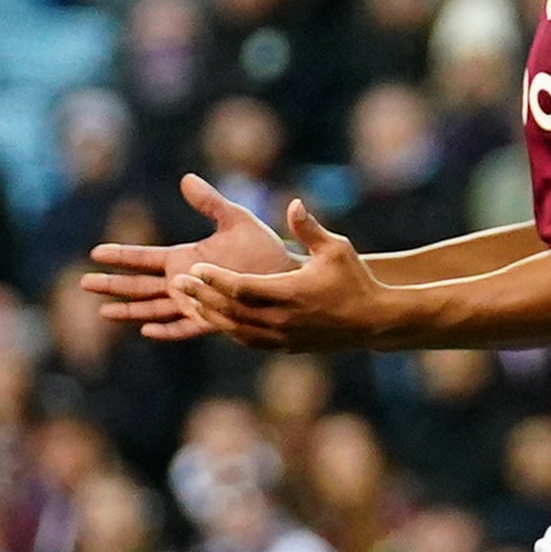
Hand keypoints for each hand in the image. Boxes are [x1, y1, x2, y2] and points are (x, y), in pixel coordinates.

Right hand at [80, 175, 298, 338]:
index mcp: (184, 257)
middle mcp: (183, 281)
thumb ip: (209, 202)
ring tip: (103, 312)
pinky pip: (183, 327)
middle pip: (139, 285)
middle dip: (112, 284)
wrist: (286, 275)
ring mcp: (194, 302)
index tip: (96, 252)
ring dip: (129, 310)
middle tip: (83, 283)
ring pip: (153, 308)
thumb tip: (186, 179)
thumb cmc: (262, 248)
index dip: (121, 255)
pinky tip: (146, 332)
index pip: (144, 257)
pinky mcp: (210, 318)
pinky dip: (166, 330)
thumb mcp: (235, 219)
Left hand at [174, 195, 390, 351]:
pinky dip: (227, 328)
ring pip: (235, 329)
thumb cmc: (355, 280)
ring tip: (188, 301)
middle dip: (201, 296)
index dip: (216, 279)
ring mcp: (283, 337)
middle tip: (177, 283)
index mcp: (291, 293)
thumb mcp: (337, 248)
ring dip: (209, 315)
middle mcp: (282, 320)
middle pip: (231, 310)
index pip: (243, 288)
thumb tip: (293, 204)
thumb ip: (310, 228)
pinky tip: (214, 317)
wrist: (373, 321)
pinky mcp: (285, 347)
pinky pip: (247, 340)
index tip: (195, 267)